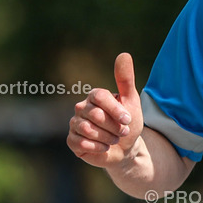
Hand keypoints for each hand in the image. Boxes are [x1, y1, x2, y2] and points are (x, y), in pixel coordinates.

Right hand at [67, 53, 143, 167]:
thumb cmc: (128, 124)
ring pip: (88, 130)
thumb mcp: (131, 101)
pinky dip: (98, 148)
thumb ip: (125, 79)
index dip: (115, 110)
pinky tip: (104, 147)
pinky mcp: (72, 140)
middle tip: (122, 132)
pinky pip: (82, 143)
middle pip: (96, 115)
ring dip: (108, 138)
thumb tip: (123, 54)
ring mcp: (75, 124)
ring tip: (114, 139)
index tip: (127, 119)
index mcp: (95, 96)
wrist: (125, 149)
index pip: (100, 97)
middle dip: (114, 127)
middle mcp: (82, 107)